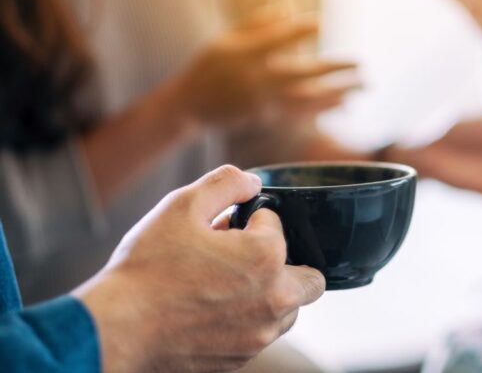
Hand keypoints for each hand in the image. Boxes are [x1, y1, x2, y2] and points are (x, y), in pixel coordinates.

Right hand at [75, 165, 324, 372]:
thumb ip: (227, 182)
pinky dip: (249, 319)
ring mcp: (258, 336)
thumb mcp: (183, 205)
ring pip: (288, 310)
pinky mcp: (240, 360)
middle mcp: (273, 301)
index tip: (223, 228)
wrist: (115, 329)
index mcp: (267, 258)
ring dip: (271, 292)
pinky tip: (211, 308)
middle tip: (243, 255)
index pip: (277, 224)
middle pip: (309, 277)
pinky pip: (261, 334)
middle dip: (284, 260)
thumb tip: (253, 183)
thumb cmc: (147, 268)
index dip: (250, 219)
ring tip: (224, 281)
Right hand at [168, 7, 358, 131]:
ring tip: (364, 85)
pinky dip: (324, 107)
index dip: (300, 30)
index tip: (322, 22)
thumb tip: (291, 8)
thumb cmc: (210, 65)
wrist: (191, 105)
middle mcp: (256, 77)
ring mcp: (262, 100)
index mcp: (244, 53)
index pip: (278, 38)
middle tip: (362, 63)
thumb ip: (259, 23)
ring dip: (339, 92)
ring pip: (309, 96)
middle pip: (304, 72)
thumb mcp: (227, 38)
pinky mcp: (266, 116)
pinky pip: (302, 112)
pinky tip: (344, 103)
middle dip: (336, 68)